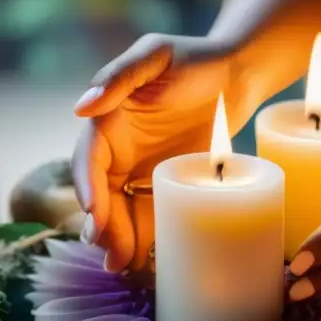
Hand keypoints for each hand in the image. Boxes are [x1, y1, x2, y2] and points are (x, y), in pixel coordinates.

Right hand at [72, 34, 236, 271]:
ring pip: (121, 211)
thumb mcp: (154, 54)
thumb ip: (119, 76)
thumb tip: (80, 107)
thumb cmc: (195, 57)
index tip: (93, 212)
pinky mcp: (165, 187)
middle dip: (102, 225)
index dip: (86, 186)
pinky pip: (148, 216)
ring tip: (121, 266)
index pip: (89, 158)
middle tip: (109, 251)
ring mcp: (141, 171)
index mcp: (108, 121)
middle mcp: (118, 150)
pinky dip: (143, 240)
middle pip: (101, 193)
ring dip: (117, 239)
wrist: (239, 74)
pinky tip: (143, 264)